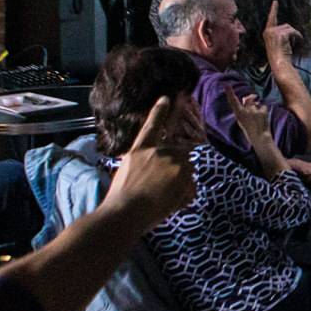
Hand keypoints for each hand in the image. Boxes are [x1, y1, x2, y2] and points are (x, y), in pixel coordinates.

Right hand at [104, 96, 196, 226]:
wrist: (126, 212)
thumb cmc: (120, 194)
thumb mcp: (127, 169)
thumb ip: (143, 160)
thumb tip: (154, 162)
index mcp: (142, 148)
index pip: (152, 125)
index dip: (160, 111)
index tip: (167, 98)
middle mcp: (161, 152)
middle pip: (179, 153)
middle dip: (175, 167)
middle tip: (159, 184)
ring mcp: (175, 165)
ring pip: (186, 170)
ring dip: (180, 180)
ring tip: (161, 195)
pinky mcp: (185, 181)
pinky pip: (190, 188)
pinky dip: (183, 196)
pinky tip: (168, 203)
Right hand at [226, 88, 273, 145]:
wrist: (259, 137)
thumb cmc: (249, 129)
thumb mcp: (242, 120)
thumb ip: (243, 110)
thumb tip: (246, 99)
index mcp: (238, 114)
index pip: (233, 102)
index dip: (229, 93)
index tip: (227, 85)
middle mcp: (245, 111)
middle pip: (248, 100)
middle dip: (251, 99)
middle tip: (254, 107)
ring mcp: (254, 111)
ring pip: (256, 104)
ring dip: (258, 109)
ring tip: (258, 119)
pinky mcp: (262, 111)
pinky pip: (263, 106)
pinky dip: (264, 111)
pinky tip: (263, 118)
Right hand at [261, 1, 298, 67]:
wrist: (279, 63)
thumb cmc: (279, 57)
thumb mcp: (277, 44)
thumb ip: (279, 35)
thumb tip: (289, 29)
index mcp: (267, 33)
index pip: (271, 19)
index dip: (274, 9)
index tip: (275, 2)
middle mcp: (269, 31)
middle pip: (286, 25)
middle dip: (291, 33)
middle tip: (292, 43)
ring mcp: (274, 32)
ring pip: (290, 28)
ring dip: (295, 35)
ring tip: (292, 45)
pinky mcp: (281, 34)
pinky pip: (294, 31)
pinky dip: (298, 36)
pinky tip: (297, 42)